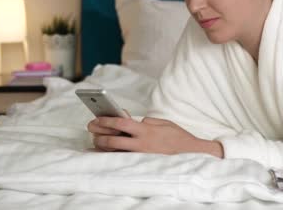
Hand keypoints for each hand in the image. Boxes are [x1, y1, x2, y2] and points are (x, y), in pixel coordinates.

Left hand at [86, 116, 223, 157]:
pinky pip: (123, 159)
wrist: (192, 155)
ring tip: (95, 140)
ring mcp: (141, 155)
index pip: (121, 123)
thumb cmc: (179, 137)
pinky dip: (111, 156)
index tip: (96, 118)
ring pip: (115, 152)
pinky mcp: (143, 164)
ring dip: (102, 146)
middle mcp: (142, 143)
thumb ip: (148, 121)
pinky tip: (103, 154)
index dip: (106, 120)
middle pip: (113, 140)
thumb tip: (135, 122)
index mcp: (146, 130)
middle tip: (90, 129)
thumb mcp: (164, 123)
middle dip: (98, 134)